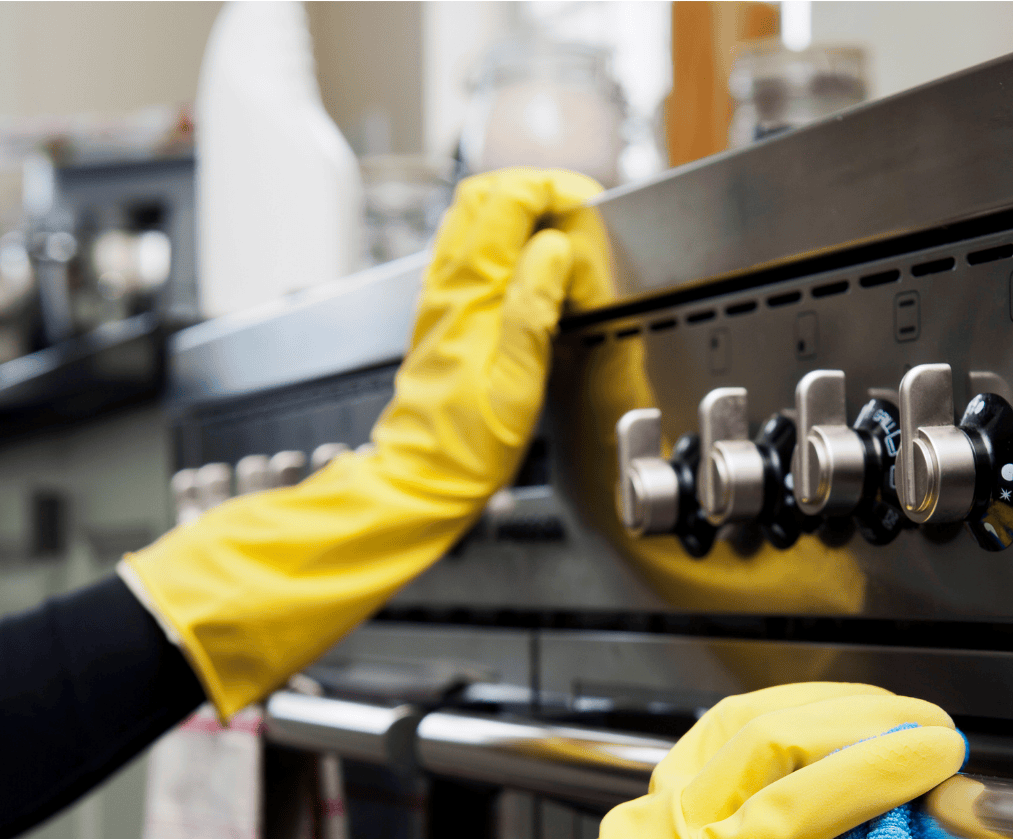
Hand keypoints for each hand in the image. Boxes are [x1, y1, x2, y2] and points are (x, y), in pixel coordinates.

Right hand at [30, 683, 974, 838]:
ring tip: (946, 786)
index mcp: (646, 811)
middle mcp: (660, 831)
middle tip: (931, 730)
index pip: (738, 725)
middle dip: (862, 722)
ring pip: (791, 809)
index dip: (821, 704)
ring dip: (880, 787)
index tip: (878, 704)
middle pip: (770, 739)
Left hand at [121, 168, 604, 716]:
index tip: (588, 205)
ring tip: (563, 232)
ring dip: (520, 209)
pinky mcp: (446, 316)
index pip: (506, 200)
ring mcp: (444, 298)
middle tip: (579, 210)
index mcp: (469, 294)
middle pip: (484, 195)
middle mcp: (450, 287)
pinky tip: (531, 265)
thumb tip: (554, 250)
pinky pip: (472, 251)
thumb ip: (534, 307)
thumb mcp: (517, 380)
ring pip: (474, 219)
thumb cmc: (468, 443)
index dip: (552, 188)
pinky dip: (506, 239)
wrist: (424, 477)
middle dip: (536, 188)